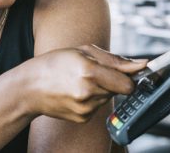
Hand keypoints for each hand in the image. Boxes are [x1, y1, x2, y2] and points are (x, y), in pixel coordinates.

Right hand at [13, 45, 146, 122]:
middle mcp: (88, 93)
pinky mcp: (83, 118)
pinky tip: (77, 92)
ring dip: (102, 88)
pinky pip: (99, 106)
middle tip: (97, 71)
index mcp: (89, 72)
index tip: (137, 72)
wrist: (28, 88)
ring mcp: (86, 109)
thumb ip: (115, 60)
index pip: (128, 84)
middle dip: (115, 79)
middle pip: (120, 89)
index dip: (133, 77)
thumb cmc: (54, 64)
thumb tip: (141, 65)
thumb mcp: (83, 51)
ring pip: (109, 97)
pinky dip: (93, 98)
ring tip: (81, 80)